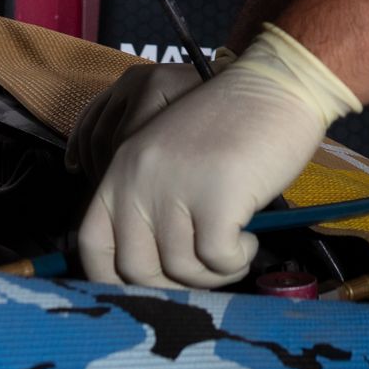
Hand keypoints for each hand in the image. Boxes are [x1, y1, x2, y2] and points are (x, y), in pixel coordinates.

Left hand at [77, 26, 358, 288]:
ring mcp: (175, 187)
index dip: (115, 279)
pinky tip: (248, 237)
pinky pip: (218, 260)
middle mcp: (138, 177)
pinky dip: (237, 259)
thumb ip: (149, 204)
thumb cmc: (230, 126)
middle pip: (137, 269)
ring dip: (214, 272)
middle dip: (177, 282)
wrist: (276, 85)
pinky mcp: (217, 197)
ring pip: (182, 269)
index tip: (154, 283)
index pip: (91, 244)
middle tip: (208, 265)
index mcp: (121, 167)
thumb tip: (149, 276)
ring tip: (236, 244)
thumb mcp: (170, 159)